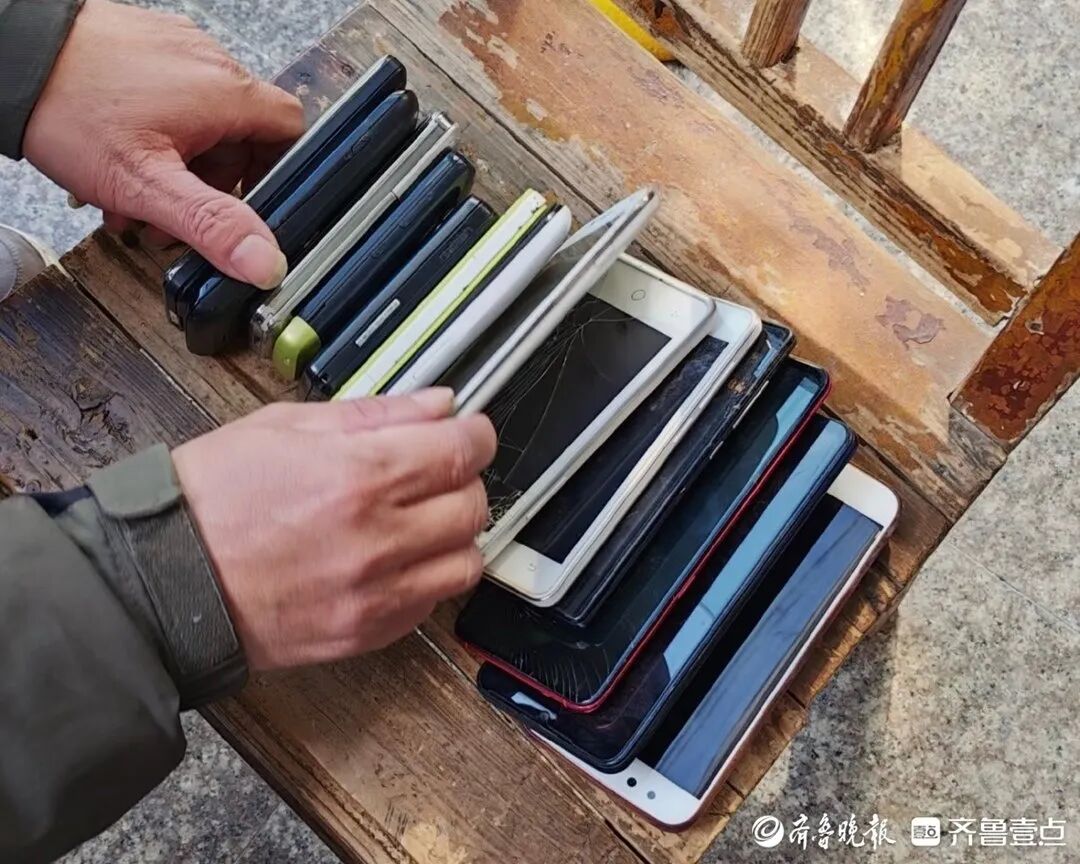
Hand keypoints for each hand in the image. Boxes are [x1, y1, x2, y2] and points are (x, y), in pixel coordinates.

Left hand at [23, 0, 304, 288]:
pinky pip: (172, 95)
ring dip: (180, 163)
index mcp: (226, 94)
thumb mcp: (147, 184)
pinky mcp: (145, 44)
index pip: (291, 130)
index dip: (283, 171)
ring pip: (203, 118)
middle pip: (242, 133)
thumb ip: (213, 224)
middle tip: (176, 210)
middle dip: (213, 181)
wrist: (9, 56)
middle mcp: (209, 62)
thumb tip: (266, 261)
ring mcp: (176, 48)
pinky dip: (158, 132)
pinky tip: (123, 154)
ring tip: (137, 191)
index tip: (255, 201)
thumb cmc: (69, 109)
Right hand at [171, 389, 496, 669]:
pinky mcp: (367, 634)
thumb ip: (375, 414)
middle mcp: (378, 537)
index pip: (461, 451)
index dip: (477, 435)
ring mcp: (376, 593)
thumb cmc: (212, 497)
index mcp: (359, 474)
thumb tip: (439, 405)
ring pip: (466, 562)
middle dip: (464, 481)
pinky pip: (431, 603)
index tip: (470, 432)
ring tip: (420, 520)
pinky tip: (394, 559)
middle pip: (473, 506)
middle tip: (436, 473)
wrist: (164, 580)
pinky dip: (427, 577)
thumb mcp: (286, 427)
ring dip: (454, 535)